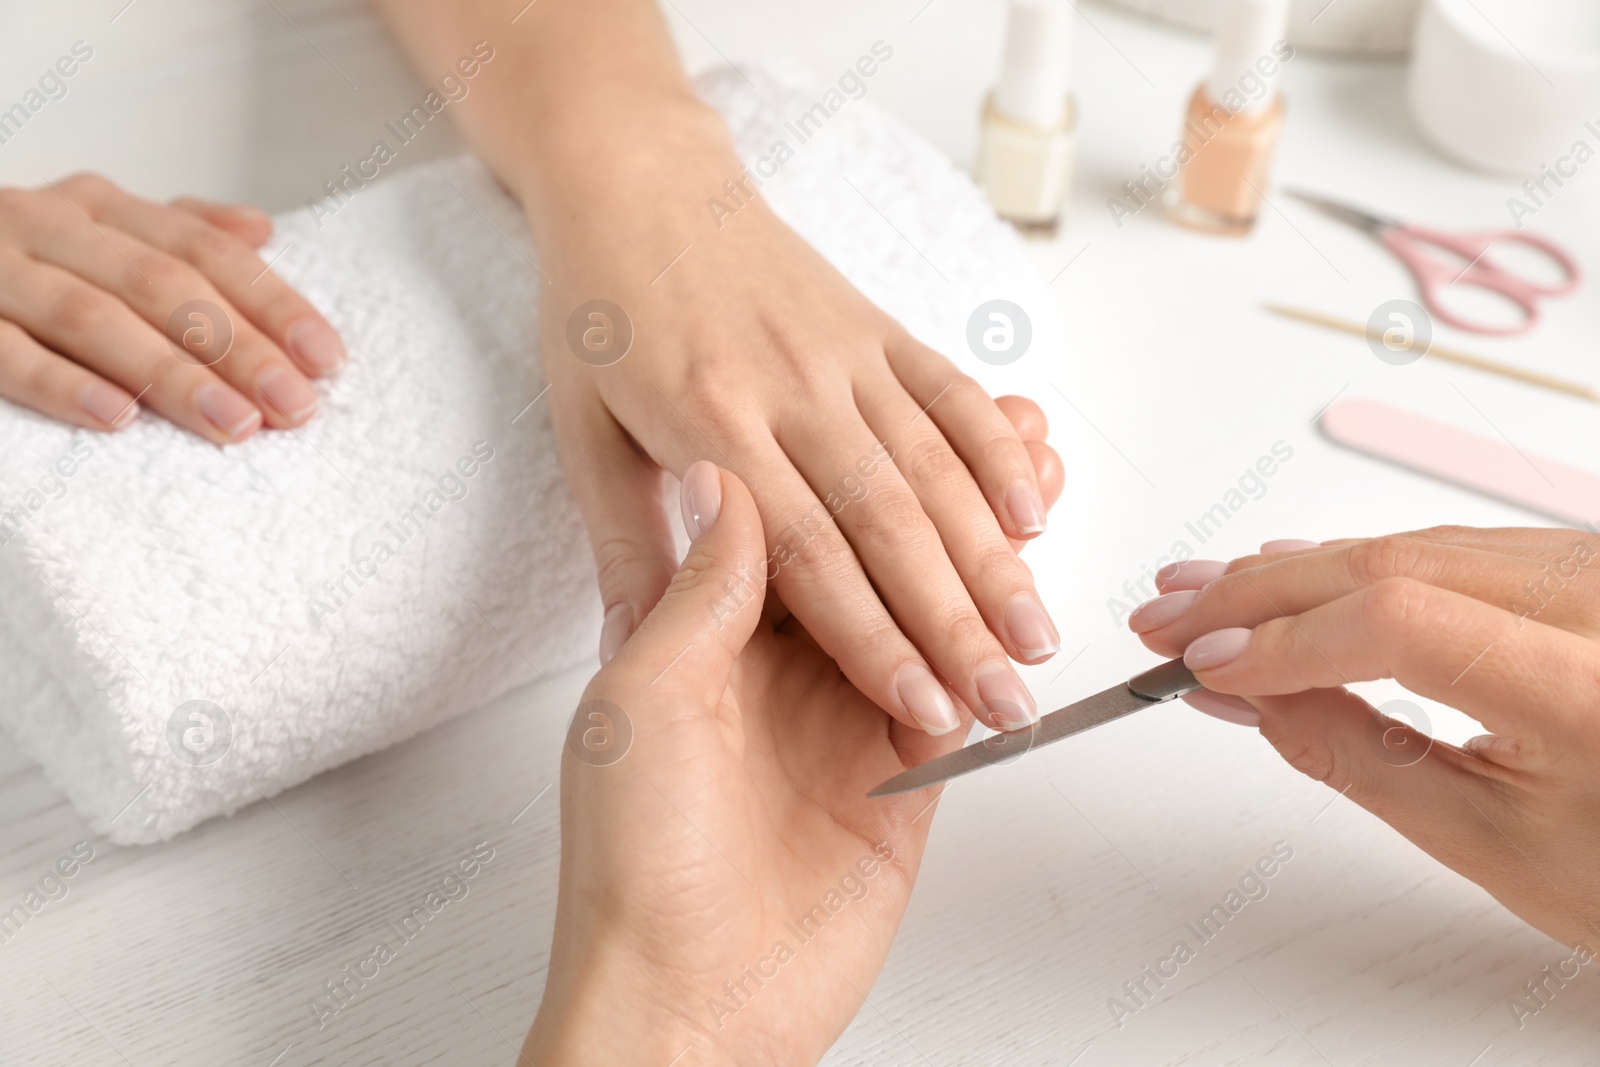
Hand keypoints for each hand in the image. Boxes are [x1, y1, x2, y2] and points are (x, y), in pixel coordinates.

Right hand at [0, 173, 344, 442]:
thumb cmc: (22, 260)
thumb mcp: (98, 230)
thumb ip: (178, 230)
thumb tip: (262, 230)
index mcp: (101, 208)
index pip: (206, 253)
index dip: (272, 304)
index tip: (327, 359)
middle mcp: (50, 227)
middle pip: (162, 287)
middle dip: (239, 349)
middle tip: (295, 407)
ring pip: (94, 319)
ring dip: (170, 375)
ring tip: (233, 424)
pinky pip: (5, 353)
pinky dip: (62, 385)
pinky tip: (118, 420)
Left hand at [525, 451, 1062, 1064]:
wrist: (683, 1005)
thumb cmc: (631, 861)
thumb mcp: (643, 704)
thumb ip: (701, 592)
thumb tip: (727, 482)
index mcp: (700, 631)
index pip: (790, 514)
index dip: (844, 454)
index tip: (886, 387)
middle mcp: (778, 662)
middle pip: (873, 545)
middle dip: (943, 484)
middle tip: (1012, 417)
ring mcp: (844, 713)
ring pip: (928, 601)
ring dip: (984, 540)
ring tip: (1042, 469)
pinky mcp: (902, 777)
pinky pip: (959, 689)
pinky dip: (996, 633)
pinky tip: (1032, 574)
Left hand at [537, 117, 1059, 739]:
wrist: (639, 182)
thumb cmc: (602, 319)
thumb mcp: (580, 437)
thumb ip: (626, 546)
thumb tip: (635, 648)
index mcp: (708, 428)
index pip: (805, 555)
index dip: (871, 638)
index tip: (922, 710)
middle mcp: (789, 392)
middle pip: (888, 524)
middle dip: (956, 624)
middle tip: (1008, 703)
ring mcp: (844, 355)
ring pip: (935, 468)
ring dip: (995, 559)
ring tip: (1039, 638)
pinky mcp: (879, 328)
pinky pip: (953, 395)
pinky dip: (1000, 453)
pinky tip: (1036, 515)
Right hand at [1129, 527, 1599, 944]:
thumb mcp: (1493, 844)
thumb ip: (1357, 760)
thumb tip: (1245, 695)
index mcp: (1591, 687)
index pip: (1399, 622)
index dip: (1283, 638)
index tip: (1202, 667)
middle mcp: (1599, 607)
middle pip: (1390, 564)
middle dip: (1257, 593)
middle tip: (1166, 619)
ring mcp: (1592, 571)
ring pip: (1408, 545)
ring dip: (1292, 571)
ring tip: (1204, 598)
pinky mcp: (1577, 562)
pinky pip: (1445, 545)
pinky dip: (1356, 564)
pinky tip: (1293, 571)